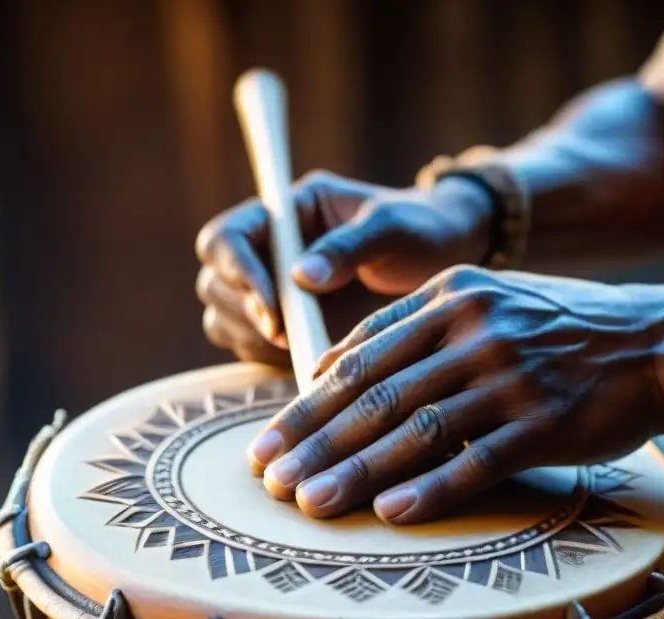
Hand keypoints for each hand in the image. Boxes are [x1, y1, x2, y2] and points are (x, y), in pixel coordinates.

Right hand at [195, 171, 494, 362]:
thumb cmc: (422, 230)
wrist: (447, 262)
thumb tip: (301, 277)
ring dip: (253, 338)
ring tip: (300, 346)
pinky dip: (267, 358)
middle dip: (245, 312)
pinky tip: (306, 360)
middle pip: (216, 283)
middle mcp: (269, 250)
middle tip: (287, 334)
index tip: (273, 305)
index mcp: (287, 213)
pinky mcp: (284, 328)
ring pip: (224, 318)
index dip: (238, 272)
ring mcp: (272, 291)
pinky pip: (249, 348)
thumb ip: (349, 246)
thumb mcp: (393, 227)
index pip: (227, 238)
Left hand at [246, 265, 663, 523]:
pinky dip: (433, 488)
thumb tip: (331, 369)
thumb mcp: (484, 301)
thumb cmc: (559, 328)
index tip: (268, 441)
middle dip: (314, 441)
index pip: (359, 354)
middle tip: (268, 481)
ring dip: (357, 471)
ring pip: (416, 429)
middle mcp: (475, 329)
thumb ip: (412, 329)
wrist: (658, 341)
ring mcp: (512, 375)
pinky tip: (391, 513)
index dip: (306, 403)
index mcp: (451, 295)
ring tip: (309, 504)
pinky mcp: (547, 420)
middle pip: (376, 393)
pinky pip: (479, 459)